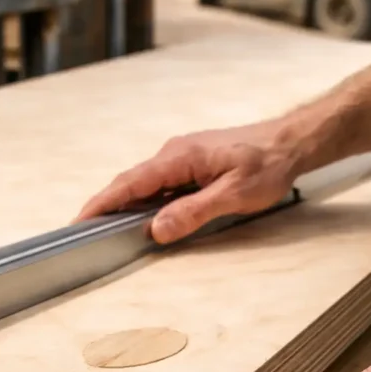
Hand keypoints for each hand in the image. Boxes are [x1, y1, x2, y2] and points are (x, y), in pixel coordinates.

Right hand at [76, 119, 302, 242]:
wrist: (291, 141)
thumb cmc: (268, 165)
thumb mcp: (234, 194)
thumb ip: (194, 212)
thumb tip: (157, 229)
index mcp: (180, 157)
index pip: (131, 183)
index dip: (103, 203)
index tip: (79, 220)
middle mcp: (175, 152)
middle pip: (131, 182)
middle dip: (105, 205)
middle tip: (83, 230)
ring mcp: (182, 156)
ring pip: (145, 182)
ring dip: (124, 203)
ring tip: (105, 227)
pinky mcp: (191, 162)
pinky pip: (159, 182)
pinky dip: (144, 199)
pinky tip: (143, 215)